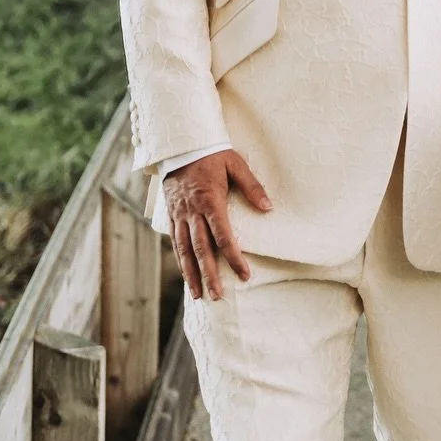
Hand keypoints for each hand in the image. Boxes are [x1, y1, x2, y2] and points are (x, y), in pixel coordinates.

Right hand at [164, 150, 270, 301]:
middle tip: (217, 295)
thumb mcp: (235, 164)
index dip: (234, 257)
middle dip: (209, 274)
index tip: (244, 274)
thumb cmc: (212, 154)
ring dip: (192, 274)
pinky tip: (186, 274)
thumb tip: (268, 207)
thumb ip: (252, 186)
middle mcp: (192, 212)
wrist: (181, 145)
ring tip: (199, 294)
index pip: (223, 236)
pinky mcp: (172, 215)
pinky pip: (175, 242)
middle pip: (201, 249)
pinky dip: (180, 260)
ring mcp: (180, 215)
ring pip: (184, 250)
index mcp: (210, 200)